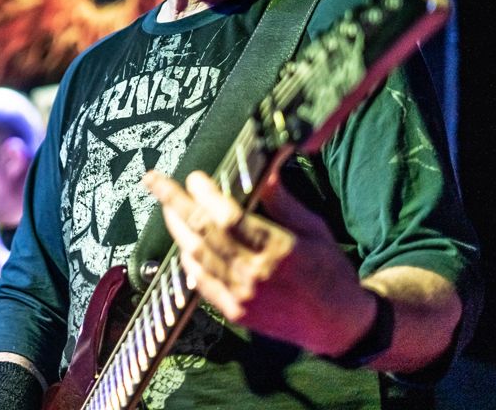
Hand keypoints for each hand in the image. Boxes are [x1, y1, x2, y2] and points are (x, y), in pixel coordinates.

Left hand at [143, 170, 375, 356]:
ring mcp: (242, 296)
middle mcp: (256, 274)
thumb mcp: (315, 229)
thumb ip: (284, 202)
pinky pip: (200, 282)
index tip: (195, 177)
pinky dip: (188, 259)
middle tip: (156, 181)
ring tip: (165, 205)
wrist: (339, 325)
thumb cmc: (330, 271)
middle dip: (174, 202)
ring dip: (176, 227)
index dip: (206, 195)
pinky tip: (183, 241)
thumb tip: (265, 171)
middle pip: (203, 233)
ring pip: (196, 255)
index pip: (230, 218)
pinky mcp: (235, 313)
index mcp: (279, 250)